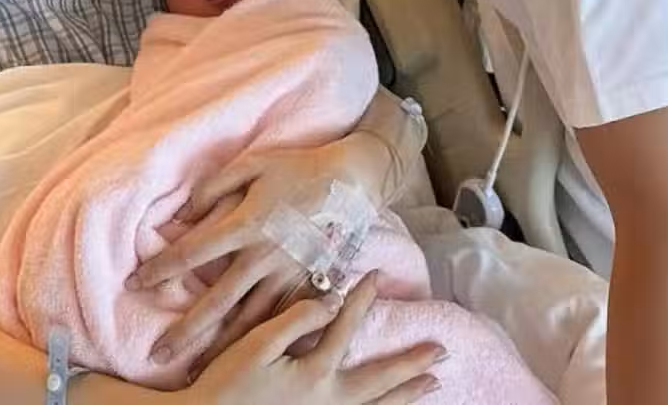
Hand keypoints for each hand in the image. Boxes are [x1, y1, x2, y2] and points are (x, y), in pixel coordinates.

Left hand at [130, 138, 384, 365]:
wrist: (353, 180)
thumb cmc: (299, 167)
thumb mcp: (253, 162)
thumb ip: (215, 186)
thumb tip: (185, 214)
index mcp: (247, 223)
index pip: (192, 252)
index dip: (161, 269)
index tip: (135, 283)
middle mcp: (265, 256)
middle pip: (217, 302)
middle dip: (185, 331)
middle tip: (157, 354)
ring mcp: (289, 275)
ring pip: (249, 322)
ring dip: (220, 348)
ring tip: (196, 371)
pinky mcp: (309, 284)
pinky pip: (282, 321)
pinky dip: (260, 342)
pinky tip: (243, 360)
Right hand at [183, 272, 442, 404]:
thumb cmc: (226, 384)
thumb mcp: (256, 345)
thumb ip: (296, 319)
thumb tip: (331, 299)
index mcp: (314, 373)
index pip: (345, 327)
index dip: (360, 299)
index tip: (376, 276)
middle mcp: (329, 400)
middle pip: (380, 379)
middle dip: (410, 363)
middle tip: (441, 351)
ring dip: (405, 394)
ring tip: (432, 384)